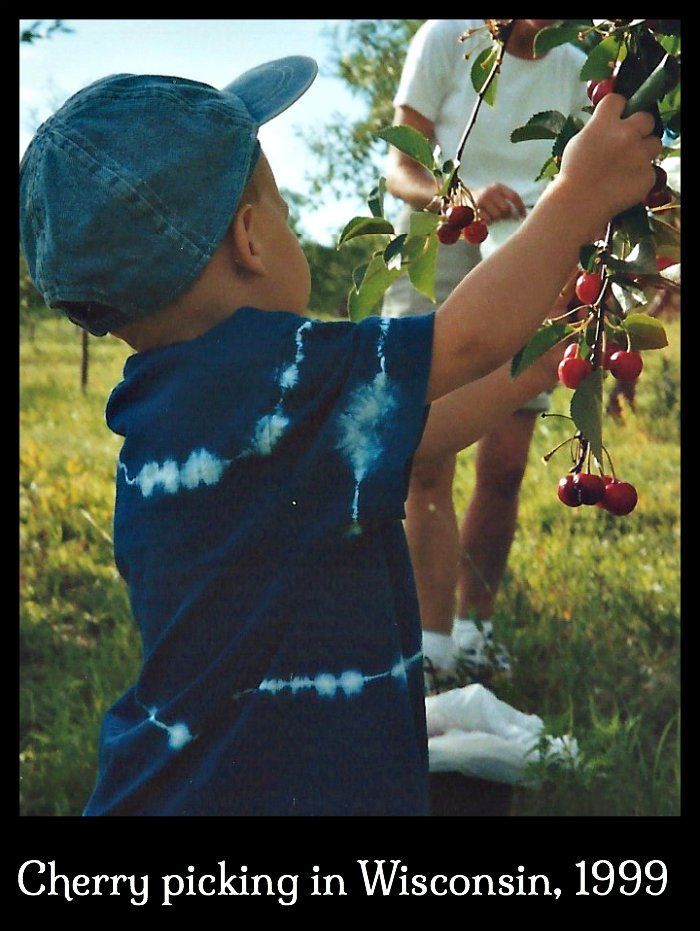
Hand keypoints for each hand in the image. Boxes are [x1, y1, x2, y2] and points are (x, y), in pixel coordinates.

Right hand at [472, 183, 526, 224]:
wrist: (466, 196)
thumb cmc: (486, 198)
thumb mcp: (497, 193)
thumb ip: (507, 199)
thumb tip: (520, 213)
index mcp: (498, 187)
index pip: (514, 196)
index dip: (520, 207)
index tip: (523, 215)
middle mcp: (490, 192)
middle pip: (506, 208)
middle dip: (508, 215)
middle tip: (506, 217)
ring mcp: (482, 200)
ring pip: (497, 215)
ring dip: (498, 219)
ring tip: (496, 217)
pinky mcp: (476, 209)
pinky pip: (488, 219)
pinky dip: (490, 221)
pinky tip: (488, 219)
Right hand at [558, 93, 661, 228]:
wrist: (578, 205)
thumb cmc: (571, 176)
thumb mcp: (577, 143)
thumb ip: (597, 130)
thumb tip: (607, 127)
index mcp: (604, 123)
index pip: (618, 100)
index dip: (617, 109)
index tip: (615, 117)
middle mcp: (626, 134)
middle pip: (646, 118)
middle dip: (639, 127)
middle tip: (629, 140)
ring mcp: (639, 155)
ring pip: (655, 143)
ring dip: (644, 151)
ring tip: (629, 165)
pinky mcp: (647, 175)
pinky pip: (649, 171)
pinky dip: (639, 176)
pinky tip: (624, 185)